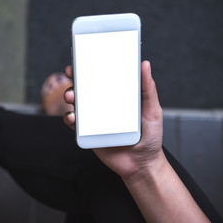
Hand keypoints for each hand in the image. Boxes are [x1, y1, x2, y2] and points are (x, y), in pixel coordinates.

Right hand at [63, 61, 163, 179]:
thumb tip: (145, 64)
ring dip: (70, 96)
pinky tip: (72, 117)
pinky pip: (74, 124)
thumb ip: (148, 90)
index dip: (92, 67)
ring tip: (72, 96)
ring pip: (77, 104)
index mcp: (118, 97)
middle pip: (86, 88)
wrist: (142, 165)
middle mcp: (104, 106)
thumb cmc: (150, 137)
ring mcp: (95, 120)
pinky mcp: (88, 134)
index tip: (84, 57)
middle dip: (75, 79)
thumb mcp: (152, 111)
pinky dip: (69, 118)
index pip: (103, 78)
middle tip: (72, 73)